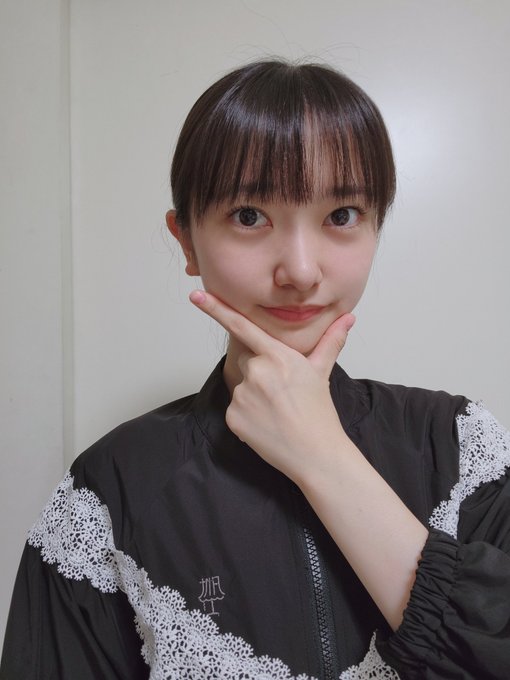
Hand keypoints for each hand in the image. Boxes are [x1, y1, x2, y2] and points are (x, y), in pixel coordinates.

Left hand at [189, 290, 354, 483]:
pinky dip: (246, 416)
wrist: (316, 453)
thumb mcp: (322, 372)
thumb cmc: (319, 412)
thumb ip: (330, 341)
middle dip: (260, 372)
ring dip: (253, 396)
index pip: (241, 326)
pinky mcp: (233, 417)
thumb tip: (348, 318)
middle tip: (282, 393)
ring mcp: (243, 395)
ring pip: (241, 386)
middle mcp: (257, 372)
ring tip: (277, 411)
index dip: (216, 308)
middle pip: (247, 362)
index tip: (196, 295)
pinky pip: (235, 409)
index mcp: (277, 356)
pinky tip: (266, 424)